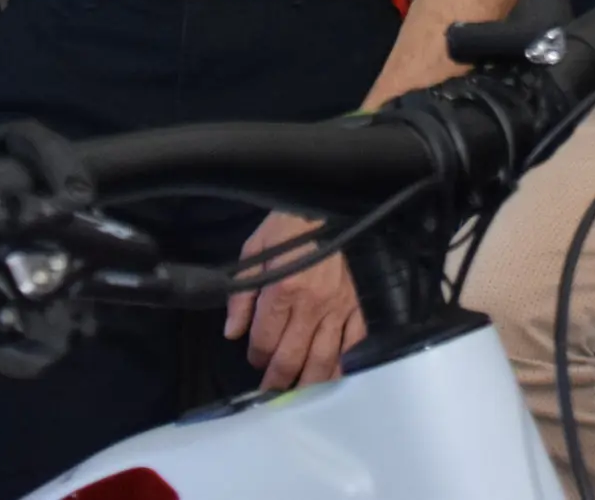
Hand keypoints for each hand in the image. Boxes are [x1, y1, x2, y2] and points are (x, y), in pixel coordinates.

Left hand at [224, 212, 364, 389]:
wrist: (338, 202)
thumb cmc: (294, 221)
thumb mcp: (257, 247)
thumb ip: (242, 292)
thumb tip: (232, 332)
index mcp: (283, 291)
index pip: (264, 341)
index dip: (256, 356)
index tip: (255, 359)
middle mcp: (312, 306)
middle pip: (291, 359)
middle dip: (277, 381)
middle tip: (271, 390)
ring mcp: (341, 309)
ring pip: (324, 360)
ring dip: (309, 383)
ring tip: (300, 393)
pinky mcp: (362, 307)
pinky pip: (356, 345)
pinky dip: (346, 366)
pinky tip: (337, 377)